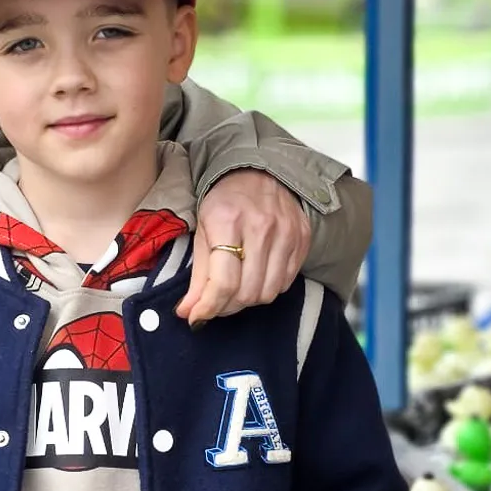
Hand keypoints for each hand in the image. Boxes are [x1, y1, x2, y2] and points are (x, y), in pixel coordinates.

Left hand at [178, 169, 311, 324]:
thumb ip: (198, 276)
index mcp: (228, 221)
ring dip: (249, 300)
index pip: (223, 282)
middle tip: (217, 301)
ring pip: (269, 292)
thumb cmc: (225, 203)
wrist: (259, 172)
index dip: (208, 307)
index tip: (197, 317)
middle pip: (247, 292)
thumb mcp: (203, 231)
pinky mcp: (302, 239)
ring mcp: (286, 233)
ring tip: (237, 289)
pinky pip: (286, 282)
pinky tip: (257, 276)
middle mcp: (261, 227)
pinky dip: (269, 287)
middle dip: (227, 306)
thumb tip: (188, 313)